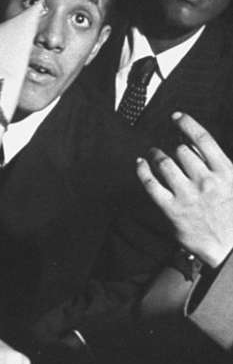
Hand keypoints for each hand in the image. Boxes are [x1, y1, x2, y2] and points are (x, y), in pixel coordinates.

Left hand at [136, 112, 232, 268]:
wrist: (228, 246)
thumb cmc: (232, 216)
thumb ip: (220, 166)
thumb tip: (197, 150)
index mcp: (225, 171)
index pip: (203, 139)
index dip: (187, 124)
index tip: (176, 117)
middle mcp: (205, 180)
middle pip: (182, 151)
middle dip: (172, 145)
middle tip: (166, 145)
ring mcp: (187, 195)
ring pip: (166, 164)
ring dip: (156, 155)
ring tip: (152, 153)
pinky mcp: (172, 210)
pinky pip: (152, 186)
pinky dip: (143, 172)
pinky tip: (139, 164)